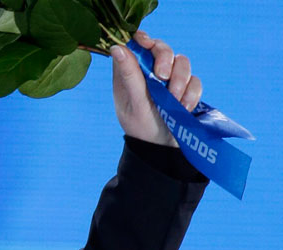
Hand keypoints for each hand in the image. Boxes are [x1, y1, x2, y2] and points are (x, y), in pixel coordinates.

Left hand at [111, 31, 202, 146]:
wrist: (162, 148)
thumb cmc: (141, 126)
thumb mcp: (134, 102)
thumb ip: (129, 75)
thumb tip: (117, 47)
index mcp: (130, 73)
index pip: (135, 45)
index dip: (143, 38)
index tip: (148, 44)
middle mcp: (149, 72)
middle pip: (162, 48)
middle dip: (166, 60)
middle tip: (162, 77)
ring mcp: (169, 78)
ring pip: (182, 62)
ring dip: (180, 80)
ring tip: (174, 100)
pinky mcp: (186, 88)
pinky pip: (195, 80)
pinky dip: (191, 93)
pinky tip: (183, 107)